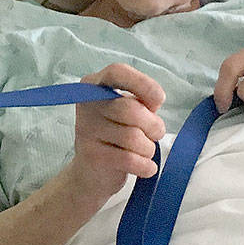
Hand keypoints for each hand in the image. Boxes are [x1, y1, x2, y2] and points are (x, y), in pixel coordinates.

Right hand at [65, 63, 166, 203]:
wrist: (92, 172)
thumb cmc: (116, 135)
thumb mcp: (128, 111)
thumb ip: (142, 100)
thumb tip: (155, 99)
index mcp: (94, 85)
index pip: (117, 72)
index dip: (142, 83)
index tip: (158, 100)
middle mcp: (86, 104)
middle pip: (131, 109)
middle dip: (153, 125)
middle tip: (155, 134)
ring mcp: (85, 130)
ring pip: (133, 137)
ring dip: (148, 148)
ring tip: (143, 151)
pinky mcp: (91, 155)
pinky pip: (130, 159)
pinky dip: (145, 166)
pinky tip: (145, 167)